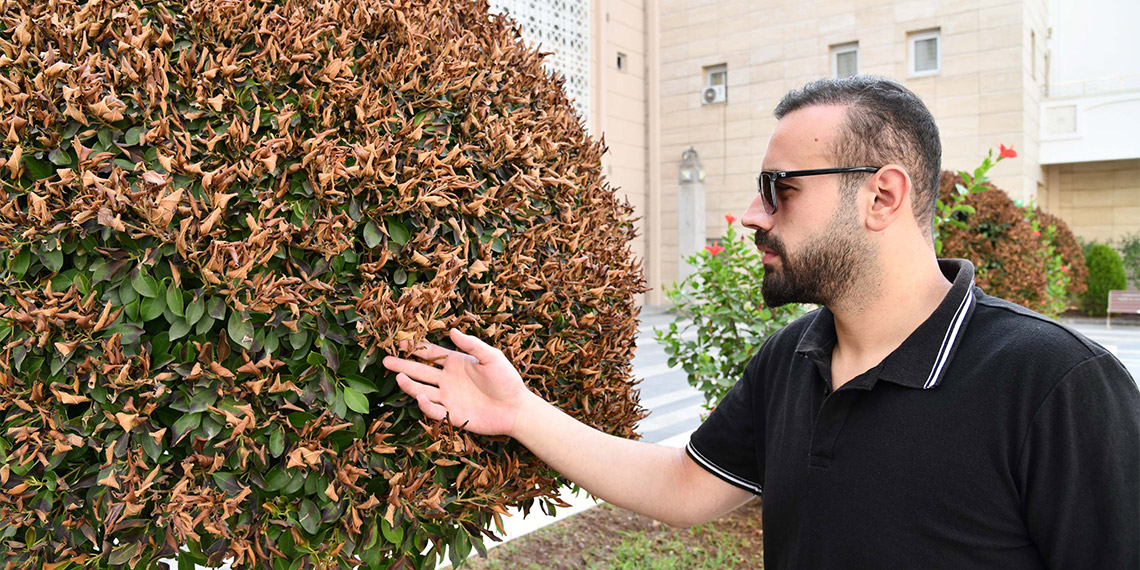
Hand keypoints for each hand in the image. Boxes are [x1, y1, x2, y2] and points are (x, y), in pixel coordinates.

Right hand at [381, 328, 533, 436]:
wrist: (516, 408)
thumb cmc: (507, 380)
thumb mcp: (491, 358)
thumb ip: (472, 345)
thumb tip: (452, 330)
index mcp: (456, 363)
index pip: (431, 354)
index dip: (415, 348)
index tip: (399, 342)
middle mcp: (448, 380)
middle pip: (421, 371)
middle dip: (403, 365)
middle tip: (386, 360)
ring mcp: (449, 397)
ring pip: (422, 390)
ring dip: (410, 384)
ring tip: (398, 377)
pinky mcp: (452, 414)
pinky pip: (434, 409)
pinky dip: (425, 404)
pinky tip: (419, 395)